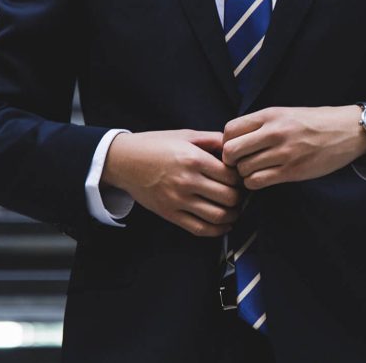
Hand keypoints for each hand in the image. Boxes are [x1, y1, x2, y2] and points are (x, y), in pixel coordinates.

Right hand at [101, 130, 241, 236]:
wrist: (124, 161)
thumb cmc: (155, 145)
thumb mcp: (185, 135)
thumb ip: (212, 139)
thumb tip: (235, 146)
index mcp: (193, 159)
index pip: (231, 176)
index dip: (241, 178)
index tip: (241, 178)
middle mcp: (187, 181)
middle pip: (229, 197)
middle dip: (240, 197)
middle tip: (240, 194)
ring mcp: (178, 200)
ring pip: (218, 216)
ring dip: (232, 215)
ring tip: (234, 209)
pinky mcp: (170, 214)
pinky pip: (199, 228)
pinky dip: (217, 230)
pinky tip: (223, 224)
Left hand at [222, 106, 365, 189]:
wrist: (347, 131)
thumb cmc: (314, 122)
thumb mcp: (285, 113)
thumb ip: (260, 124)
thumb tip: (233, 139)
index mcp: (270, 115)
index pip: (229, 130)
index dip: (226, 142)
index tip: (235, 148)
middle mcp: (274, 132)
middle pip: (231, 151)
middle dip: (231, 161)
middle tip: (239, 163)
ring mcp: (283, 153)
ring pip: (243, 169)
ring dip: (244, 174)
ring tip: (254, 171)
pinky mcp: (292, 171)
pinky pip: (258, 182)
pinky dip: (254, 183)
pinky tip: (263, 178)